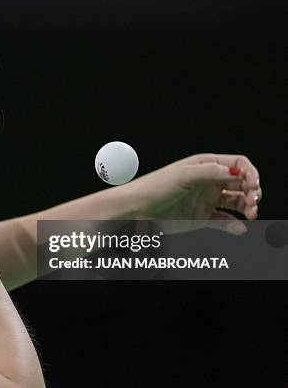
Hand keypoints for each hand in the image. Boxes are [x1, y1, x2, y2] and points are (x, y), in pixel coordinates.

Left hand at [127, 153, 261, 233]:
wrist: (137, 209)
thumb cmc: (154, 186)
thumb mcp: (182, 175)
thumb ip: (210, 172)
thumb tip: (235, 170)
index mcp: (205, 165)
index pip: (237, 163)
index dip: (250, 172)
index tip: (253, 184)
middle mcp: (209, 181)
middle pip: (241, 183)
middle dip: (252, 191)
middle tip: (254, 201)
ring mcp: (207, 200)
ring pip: (237, 202)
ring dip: (248, 207)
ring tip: (251, 214)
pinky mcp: (203, 218)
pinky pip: (226, 222)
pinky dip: (235, 225)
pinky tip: (239, 228)